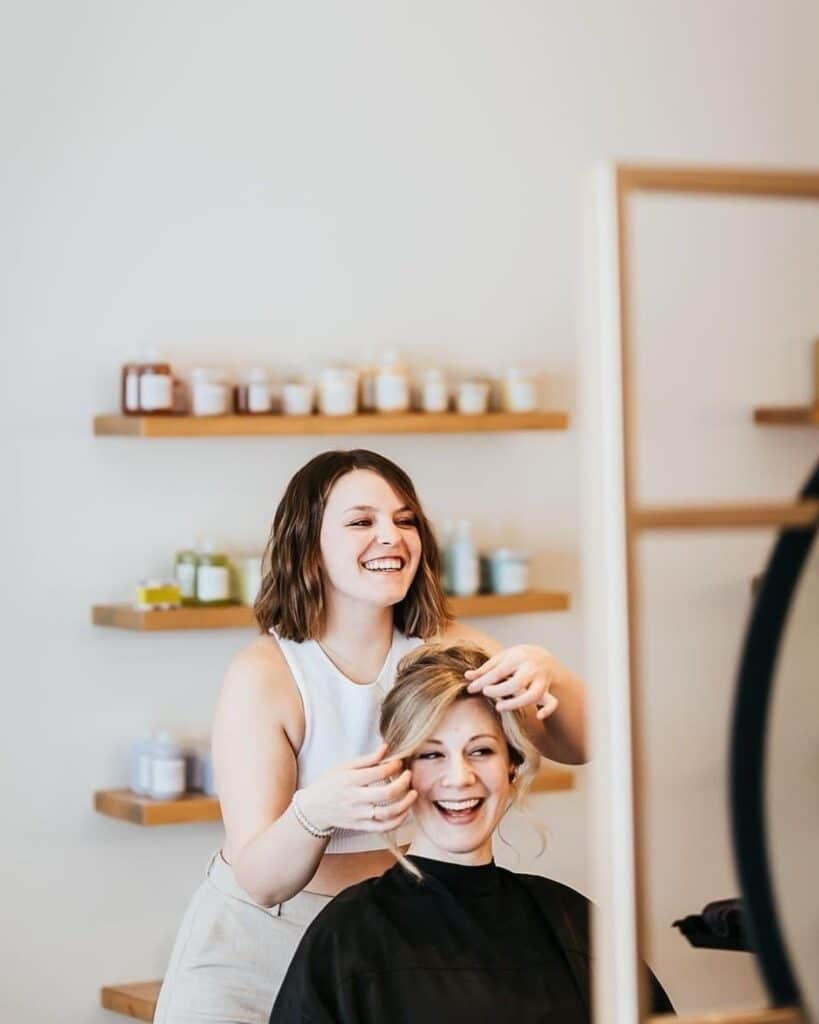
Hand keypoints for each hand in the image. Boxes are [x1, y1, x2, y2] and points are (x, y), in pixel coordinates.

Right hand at [298, 744, 416, 833]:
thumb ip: (367, 759)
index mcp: (350, 780)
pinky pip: (383, 827)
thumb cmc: (329, 784)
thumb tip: (386, 747)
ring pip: (388, 813)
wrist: (313, 809)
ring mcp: (358, 815)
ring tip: (413, 793)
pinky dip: (397, 821)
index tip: (398, 762)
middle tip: (409, 775)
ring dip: (405, 803)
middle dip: (403, 783)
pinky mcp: (361, 826)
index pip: (378, 772)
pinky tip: (405, 812)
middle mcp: (355, 799)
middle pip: (386, 793)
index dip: (393, 766)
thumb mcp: (344, 767)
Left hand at [464, 645, 559, 720]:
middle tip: (486, 693)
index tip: (470, 689)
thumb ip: (485, 668)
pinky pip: (553, 702)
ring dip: (516, 703)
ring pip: (533, 694)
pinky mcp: (548, 690)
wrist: (542, 657)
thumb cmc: (515, 659)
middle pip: (516, 683)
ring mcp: (541, 679)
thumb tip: (467, 676)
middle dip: (499, 691)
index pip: (498, 672)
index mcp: (517, 657)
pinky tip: (538, 717)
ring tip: (499, 707)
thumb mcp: (501, 658)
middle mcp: (531, 668)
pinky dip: (547, 710)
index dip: (483, 681)